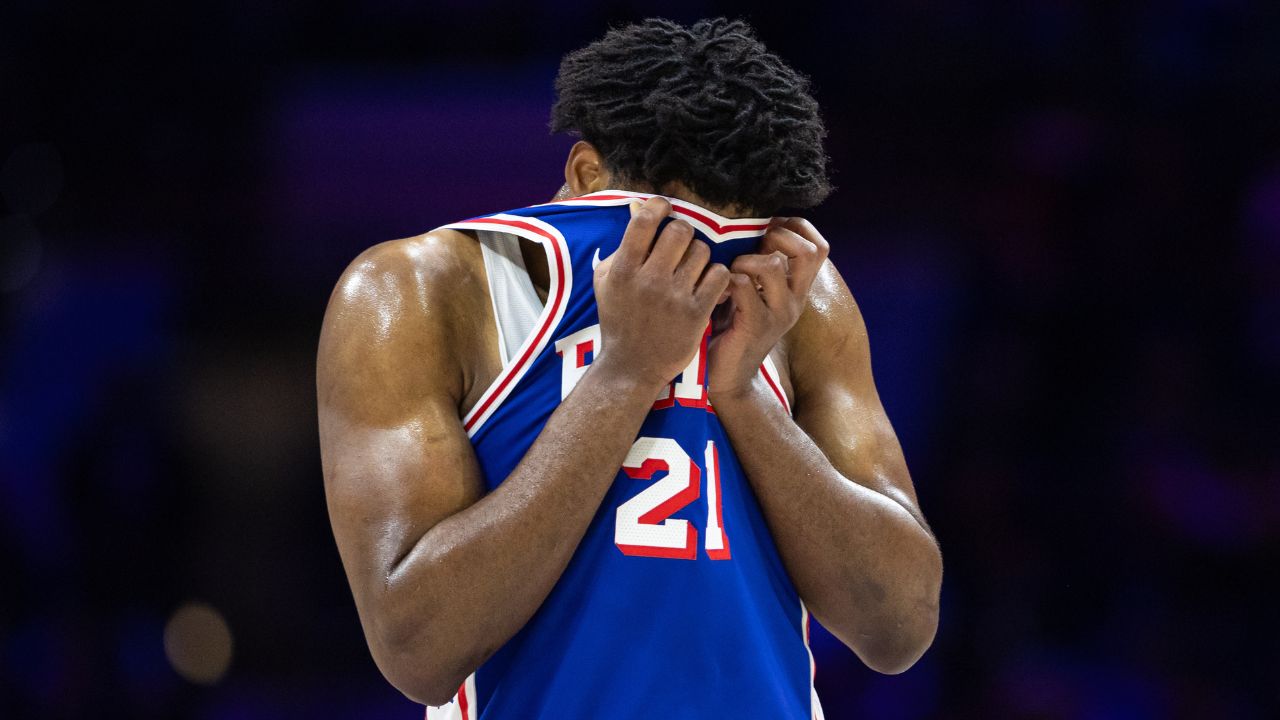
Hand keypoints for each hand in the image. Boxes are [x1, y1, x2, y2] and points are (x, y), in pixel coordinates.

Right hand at [593, 197, 731, 391]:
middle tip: (680, 245)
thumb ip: (623, 245)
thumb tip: (638, 207)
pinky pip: (719, 275)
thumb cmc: (619, 319)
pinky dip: (716, 276)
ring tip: (691, 270)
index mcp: (623, 270)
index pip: (646, 220)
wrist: (631, 366)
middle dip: (683, 233)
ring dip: (699, 256)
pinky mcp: (697, 313)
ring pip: (702, 251)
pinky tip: (706, 285)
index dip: (659, 206)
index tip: (664, 209)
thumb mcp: (607, 281)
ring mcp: (674, 297)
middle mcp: (649, 280)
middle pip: (680, 230)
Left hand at [706, 217, 829, 400]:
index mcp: (797, 288)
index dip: (794, 228)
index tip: (766, 232)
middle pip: (809, 251)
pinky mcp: (756, 325)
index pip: (819, 247)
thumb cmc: (733, 325)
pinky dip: (727, 280)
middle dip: (777, 238)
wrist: (728, 376)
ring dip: (744, 260)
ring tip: (730, 274)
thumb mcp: (754, 290)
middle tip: (752, 250)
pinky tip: (718, 293)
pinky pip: (743, 284)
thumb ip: (759, 263)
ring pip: (773, 264)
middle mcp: (795, 299)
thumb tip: (750, 224)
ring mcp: (779, 314)